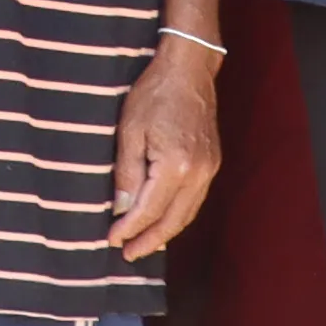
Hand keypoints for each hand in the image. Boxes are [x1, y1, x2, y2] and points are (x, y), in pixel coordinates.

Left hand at [105, 37, 224, 256]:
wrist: (189, 71)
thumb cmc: (154, 94)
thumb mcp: (130, 130)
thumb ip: (127, 173)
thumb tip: (121, 209)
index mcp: (176, 166)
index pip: (150, 210)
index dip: (130, 228)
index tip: (113, 240)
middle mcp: (199, 173)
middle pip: (173, 220)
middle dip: (149, 240)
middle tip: (127, 254)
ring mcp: (210, 170)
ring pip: (187, 214)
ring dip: (165, 233)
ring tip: (143, 244)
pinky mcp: (213, 164)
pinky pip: (195, 200)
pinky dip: (178, 216)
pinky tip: (164, 221)